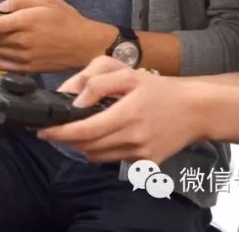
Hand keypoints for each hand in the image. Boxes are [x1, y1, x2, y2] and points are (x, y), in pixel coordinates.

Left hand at [0, 0, 110, 73]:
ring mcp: (24, 58)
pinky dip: (0, 57)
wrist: (84, 44)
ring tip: (3, 36)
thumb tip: (1, 7)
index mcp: (26, 22)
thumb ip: (20, 0)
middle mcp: (22, 42)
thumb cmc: (66, 19)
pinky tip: (9, 49)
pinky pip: (2, 65)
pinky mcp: (28, 69)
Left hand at [37, 56, 204, 163]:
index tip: (42, 131)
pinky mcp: (147, 164)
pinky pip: (113, 159)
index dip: (60, 132)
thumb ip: (97, 82)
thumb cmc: (159, 89)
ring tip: (80, 129)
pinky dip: (102, 149)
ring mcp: (140, 154)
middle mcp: (133, 138)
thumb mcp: (128, 74)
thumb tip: (74, 99)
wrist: (195, 110)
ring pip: (97, 156)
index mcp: (127, 114)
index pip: (84, 130)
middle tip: (55, 128)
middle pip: (86, 146)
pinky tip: (105, 135)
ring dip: (82, 145)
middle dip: (66, 139)